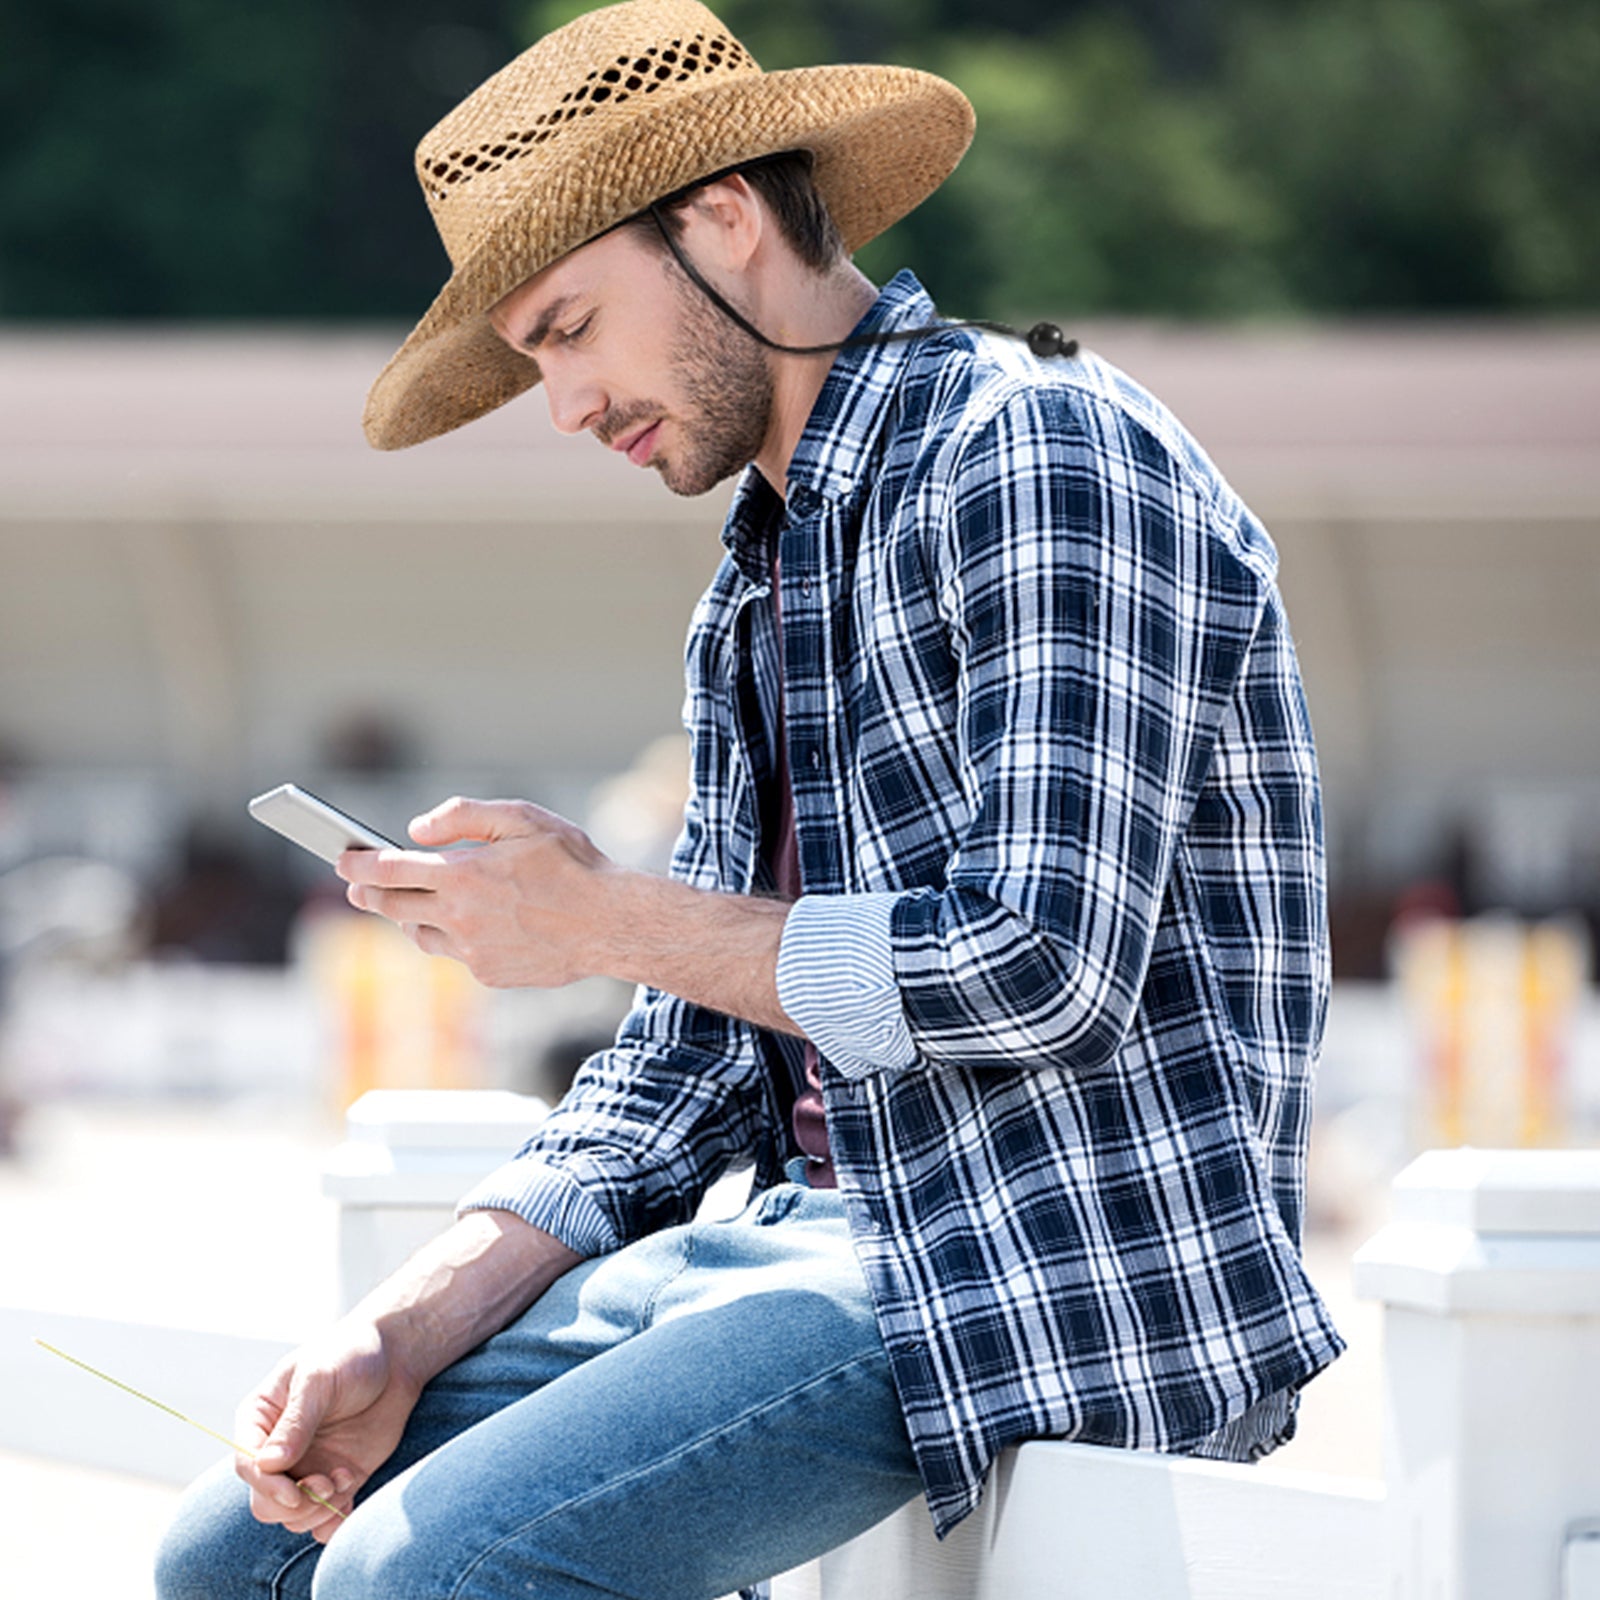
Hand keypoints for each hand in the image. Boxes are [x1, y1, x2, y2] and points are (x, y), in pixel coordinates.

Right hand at [234, 1320, 420, 1543]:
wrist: (395, 1358)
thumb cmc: (349, 1355)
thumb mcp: (320, 1378)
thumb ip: (296, 1421)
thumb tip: (268, 1465)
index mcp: (261, 1419)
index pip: (247, 1465)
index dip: (266, 1486)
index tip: (294, 1494)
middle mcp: (278, 1450)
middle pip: (265, 1502)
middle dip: (294, 1504)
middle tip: (326, 1486)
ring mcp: (307, 1467)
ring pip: (293, 1516)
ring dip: (318, 1510)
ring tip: (345, 1479)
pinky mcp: (336, 1479)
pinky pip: (324, 1519)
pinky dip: (334, 1520)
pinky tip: (351, 1495)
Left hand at [337, 796, 613, 988]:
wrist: (611, 923)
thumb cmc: (572, 863)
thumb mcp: (523, 818)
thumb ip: (463, 816)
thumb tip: (415, 830)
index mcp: (462, 874)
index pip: (387, 870)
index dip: (356, 864)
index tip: (341, 858)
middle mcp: (458, 916)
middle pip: (391, 907)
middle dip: (367, 894)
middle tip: (357, 886)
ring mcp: (471, 951)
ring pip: (419, 934)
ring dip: (409, 917)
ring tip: (413, 902)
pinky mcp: (488, 974)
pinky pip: (456, 954)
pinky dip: (454, 937)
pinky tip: (472, 923)